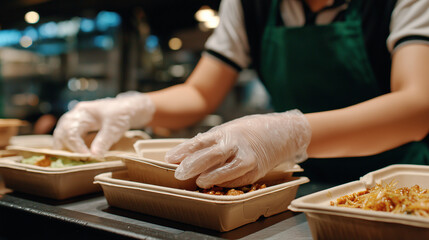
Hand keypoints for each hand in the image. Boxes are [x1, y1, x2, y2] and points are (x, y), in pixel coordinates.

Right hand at [53, 92, 154, 154]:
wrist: (130, 108)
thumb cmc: (122, 114)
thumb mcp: (114, 128)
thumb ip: (103, 141)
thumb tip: (93, 156)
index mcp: (82, 112)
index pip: (71, 131)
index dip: (76, 147)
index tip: (86, 157)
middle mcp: (76, 115)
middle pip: (61, 132)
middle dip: (66, 148)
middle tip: (76, 160)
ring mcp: (77, 120)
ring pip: (62, 135)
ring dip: (66, 148)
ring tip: (75, 159)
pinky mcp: (81, 127)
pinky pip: (69, 136)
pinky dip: (71, 146)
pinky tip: (77, 155)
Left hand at [165, 110, 310, 187]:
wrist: (281, 132)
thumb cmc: (250, 131)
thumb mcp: (229, 130)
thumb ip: (212, 142)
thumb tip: (188, 153)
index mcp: (225, 132)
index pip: (200, 142)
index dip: (183, 151)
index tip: (170, 158)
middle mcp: (235, 144)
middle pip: (210, 155)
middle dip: (192, 165)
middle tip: (179, 173)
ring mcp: (247, 158)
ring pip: (225, 170)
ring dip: (210, 177)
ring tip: (198, 181)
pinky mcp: (255, 171)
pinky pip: (237, 179)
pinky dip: (225, 182)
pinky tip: (215, 184)